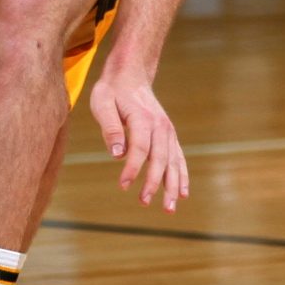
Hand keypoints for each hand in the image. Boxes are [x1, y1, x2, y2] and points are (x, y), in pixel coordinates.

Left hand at [87, 65, 189, 211]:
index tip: (122, 186)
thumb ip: (110, 128)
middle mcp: (160, 126)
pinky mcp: (169, 136)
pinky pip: (178, 158)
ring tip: (169, 208)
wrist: (130, 75)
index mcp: (142, 118)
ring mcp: (168, 131)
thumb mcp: (101, 102)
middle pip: (160, 158)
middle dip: (154, 183)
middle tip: (144, 203)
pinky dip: (181, 176)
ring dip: (172, 186)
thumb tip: (117, 155)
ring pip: (173, 162)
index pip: (140, 148)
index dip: (132, 169)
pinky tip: (182, 193)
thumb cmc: (111, 91)